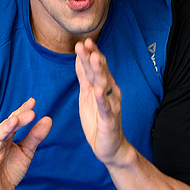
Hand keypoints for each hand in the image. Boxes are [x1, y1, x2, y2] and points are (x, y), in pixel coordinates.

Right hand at [0, 98, 51, 189]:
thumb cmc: (9, 171)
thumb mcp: (26, 153)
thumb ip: (35, 137)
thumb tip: (48, 118)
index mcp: (6, 138)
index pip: (13, 121)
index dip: (22, 111)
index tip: (33, 102)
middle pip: (4, 128)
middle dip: (15, 119)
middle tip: (29, 113)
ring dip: (3, 130)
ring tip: (12, 122)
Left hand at [75, 39, 131, 167]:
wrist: (110, 147)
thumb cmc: (98, 120)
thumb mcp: (87, 95)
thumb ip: (84, 76)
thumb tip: (79, 57)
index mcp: (103, 86)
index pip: (96, 67)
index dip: (90, 54)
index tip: (83, 41)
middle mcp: (110, 92)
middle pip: (100, 72)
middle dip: (93, 58)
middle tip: (86, 43)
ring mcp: (111, 105)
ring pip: (105, 85)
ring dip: (99, 71)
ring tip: (93, 58)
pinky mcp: (110, 120)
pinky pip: (106, 108)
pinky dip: (103, 99)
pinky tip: (99, 90)